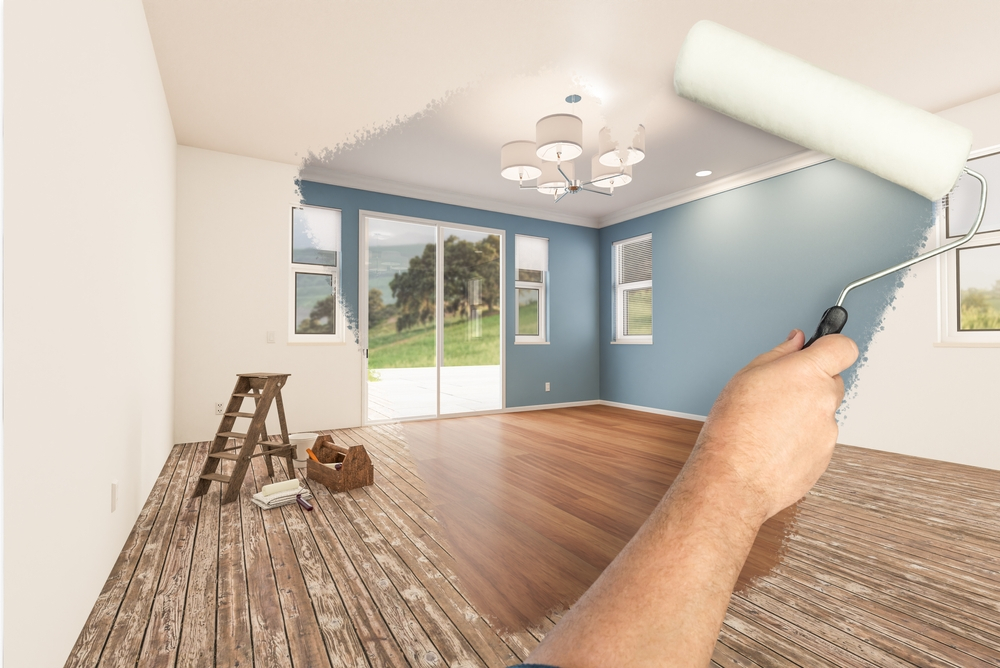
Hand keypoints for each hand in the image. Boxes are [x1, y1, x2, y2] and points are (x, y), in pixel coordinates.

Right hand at [686, 329, 858, 524]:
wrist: (734, 479)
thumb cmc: (733, 429)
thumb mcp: (746, 376)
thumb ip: (779, 355)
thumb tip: (796, 343)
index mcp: (808, 374)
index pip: (843, 348)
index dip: (834, 347)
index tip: (823, 350)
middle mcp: (825, 401)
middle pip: (832, 382)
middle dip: (811, 384)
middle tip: (779, 394)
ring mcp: (828, 432)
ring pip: (822, 414)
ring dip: (803, 415)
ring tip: (768, 426)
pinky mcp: (824, 458)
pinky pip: (817, 440)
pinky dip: (800, 440)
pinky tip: (773, 445)